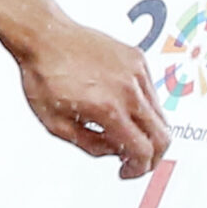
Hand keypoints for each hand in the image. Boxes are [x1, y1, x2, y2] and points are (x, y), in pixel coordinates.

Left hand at [15, 15, 170, 177]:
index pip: (142, 151)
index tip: (127, 171)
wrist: (44, 36)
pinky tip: (119, 107)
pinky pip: (151, 93)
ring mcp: (136, 72)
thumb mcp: (56, 124)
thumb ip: (90, 145)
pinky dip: (142, 108)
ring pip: (160, 115)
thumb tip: (114, 153)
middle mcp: (128, 89)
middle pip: (162, 136)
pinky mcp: (138, 59)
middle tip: (134, 161)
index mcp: (108, 108)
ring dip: (147, 131)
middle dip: (152, 157)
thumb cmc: (44, 75)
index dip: (137, 169)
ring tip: (122, 132)